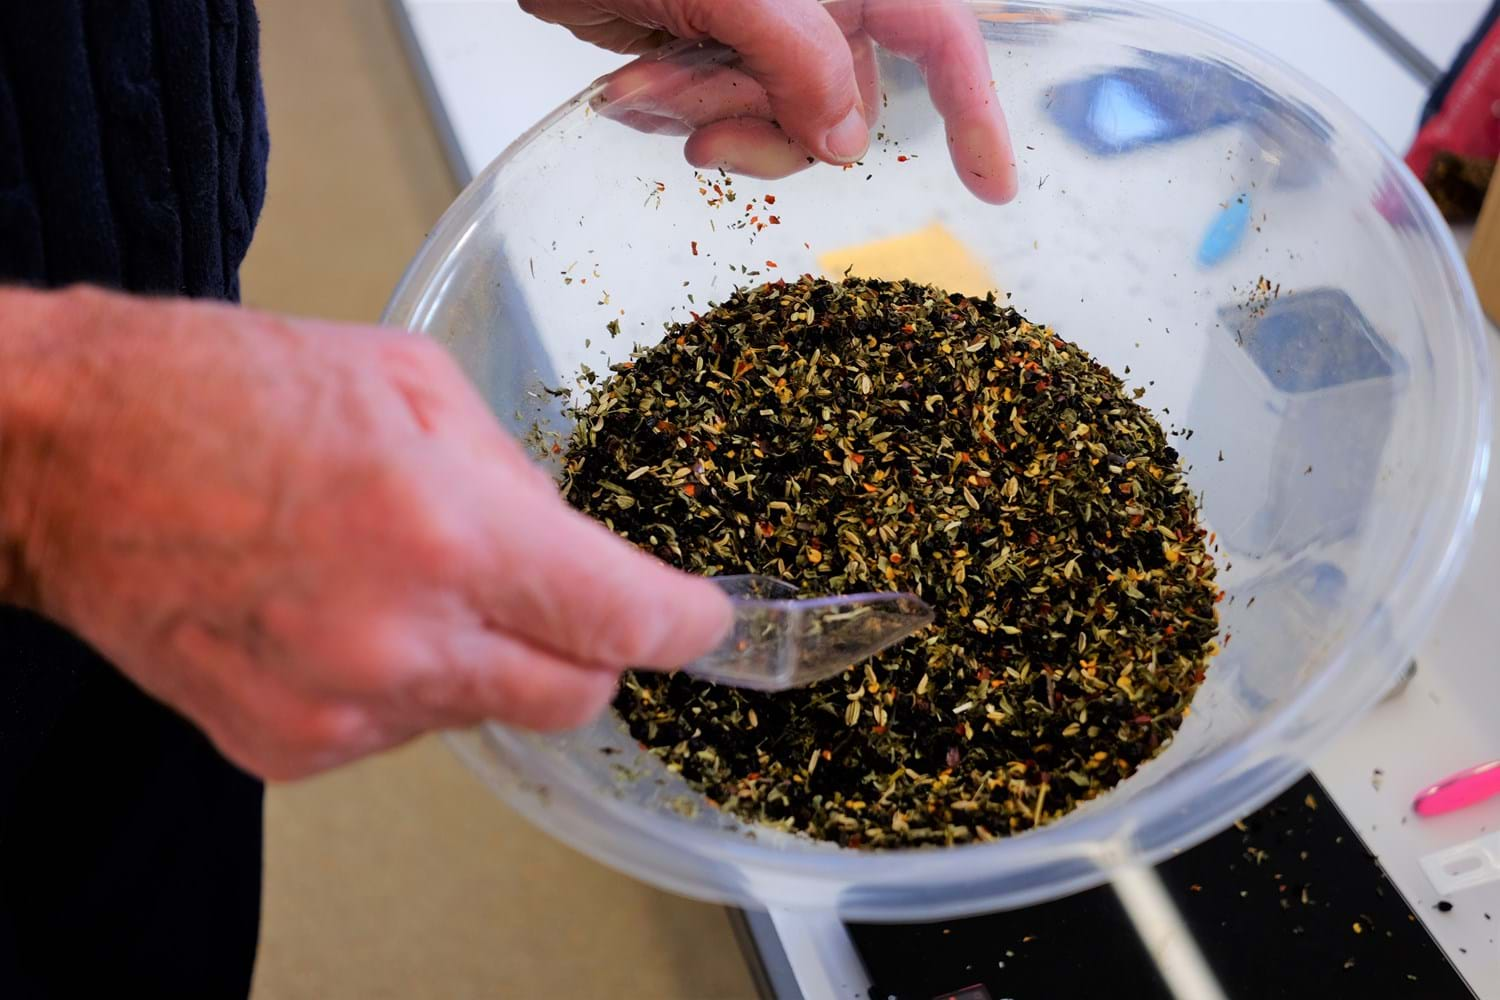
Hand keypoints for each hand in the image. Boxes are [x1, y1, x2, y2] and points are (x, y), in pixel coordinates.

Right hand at [0, 287, 730, 779]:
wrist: (64, 457)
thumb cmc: (217, 393)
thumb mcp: (409, 384)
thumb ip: (513, 477)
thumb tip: (569, 549)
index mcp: (441, 530)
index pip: (620, 620)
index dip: (681, 625)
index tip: (699, 621)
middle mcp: (398, 639)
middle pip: (573, 695)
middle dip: (588, 646)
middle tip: (554, 590)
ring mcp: (340, 707)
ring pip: (487, 711)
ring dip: (482, 653)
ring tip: (398, 571)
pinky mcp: (290, 747)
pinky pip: (405, 729)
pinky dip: (408, 679)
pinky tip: (346, 611)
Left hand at [522, 0, 1017, 202]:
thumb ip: (798, 57)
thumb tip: (847, 138)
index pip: (940, 36)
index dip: (974, 110)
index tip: (991, 186)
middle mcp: (819, 7)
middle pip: (846, 108)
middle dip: (771, 130)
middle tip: (703, 133)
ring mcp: (768, 35)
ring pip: (783, 127)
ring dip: (712, 121)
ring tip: (648, 85)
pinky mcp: (720, 60)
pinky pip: (729, 120)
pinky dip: (682, 115)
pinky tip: (638, 81)